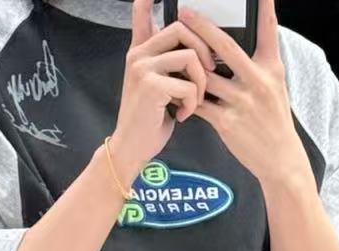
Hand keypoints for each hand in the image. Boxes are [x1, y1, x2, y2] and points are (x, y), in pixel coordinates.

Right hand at [110, 0, 215, 179]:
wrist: (132, 148)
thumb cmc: (149, 120)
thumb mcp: (157, 86)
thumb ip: (168, 64)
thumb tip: (193, 49)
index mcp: (140, 51)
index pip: (143, 15)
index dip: (147, 1)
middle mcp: (138, 55)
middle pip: (181, 28)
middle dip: (204, 50)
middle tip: (207, 72)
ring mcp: (142, 68)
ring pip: (189, 56)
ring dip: (201, 81)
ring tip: (195, 101)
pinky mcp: (150, 86)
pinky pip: (188, 84)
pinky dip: (193, 103)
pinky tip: (184, 115)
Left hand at [180, 0, 310, 190]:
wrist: (280, 159)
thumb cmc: (274, 120)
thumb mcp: (275, 85)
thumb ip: (259, 63)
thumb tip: (237, 42)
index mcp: (271, 68)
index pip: (268, 29)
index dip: (263, 5)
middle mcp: (258, 81)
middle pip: (226, 46)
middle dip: (202, 27)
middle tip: (185, 12)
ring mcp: (242, 102)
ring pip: (206, 75)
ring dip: (187, 65)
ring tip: (170, 51)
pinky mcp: (227, 122)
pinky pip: (199, 103)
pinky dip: (186, 96)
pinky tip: (173, 89)